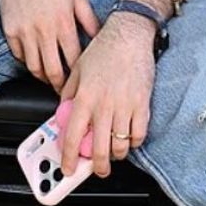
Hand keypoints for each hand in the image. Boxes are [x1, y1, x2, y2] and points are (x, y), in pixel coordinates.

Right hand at [0, 0, 99, 92]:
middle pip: (53, 70)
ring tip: (51, 79)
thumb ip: (89, 18)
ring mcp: (25, 33)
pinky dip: (28, 63)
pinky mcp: (10, 33)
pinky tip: (36, 61)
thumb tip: (100, 37)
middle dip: (60, 85)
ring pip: (34, 68)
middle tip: (64, 91)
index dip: (78, 74)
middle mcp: (44, 31)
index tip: (81, 81)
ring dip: (44, 77)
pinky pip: (19, 57)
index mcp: (64, 22)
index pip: (73, 58)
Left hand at [59, 12, 155, 176]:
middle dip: (97, 167)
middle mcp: (103, 105)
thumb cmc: (104, 49)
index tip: (68, 168)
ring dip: (116, 156)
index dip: (68, 158)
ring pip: (120, 146)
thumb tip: (63, 113)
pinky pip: (139, 134)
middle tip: (97, 169)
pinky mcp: (142, 103)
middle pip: (99, 149)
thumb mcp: (77, 69)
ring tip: (114, 154)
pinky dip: (134, 142)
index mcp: (84, 97)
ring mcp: (124, 106)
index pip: (72, 137)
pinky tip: (130, 139)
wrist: (129, 35)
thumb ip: (68, 93)